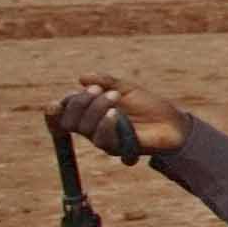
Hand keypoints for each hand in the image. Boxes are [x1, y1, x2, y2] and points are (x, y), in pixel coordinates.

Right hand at [47, 75, 187, 156]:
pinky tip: (115, 114)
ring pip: (84, 128)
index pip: (62, 114)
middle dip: (79, 103)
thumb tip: (82, 77)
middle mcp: (92, 127)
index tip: (56, 104)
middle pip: (69, 120)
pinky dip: (106, 124)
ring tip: (115, 96)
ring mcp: (103, 139)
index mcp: (90, 112)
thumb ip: (105, 81)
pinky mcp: (116, 149)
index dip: (54, 111)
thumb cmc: (149, 105)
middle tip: (99, 90)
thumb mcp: (127, 87)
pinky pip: (102, 139)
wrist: (173, 122)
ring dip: (96, 108)